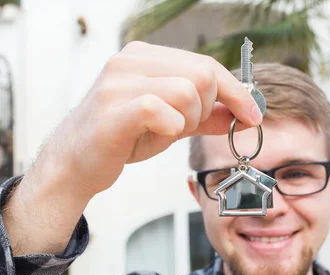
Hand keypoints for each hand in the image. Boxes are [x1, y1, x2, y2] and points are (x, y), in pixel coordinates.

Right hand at [32, 41, 262, 199]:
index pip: (206, 64)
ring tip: (166, 132)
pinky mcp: (112, 110)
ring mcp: (118, 83)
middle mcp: (130, 61)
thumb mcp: (172, 123)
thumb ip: (206, 116)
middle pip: (203, 74)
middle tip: (187, 127)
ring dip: (188, 121)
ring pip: (187, 92)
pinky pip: (160, 110)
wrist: (76, 162)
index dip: (236, 91)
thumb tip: (242, 114)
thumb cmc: (123, 138)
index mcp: (145, 57)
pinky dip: (170, 127)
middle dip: (207, 109)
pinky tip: (157, 134)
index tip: (252, 115)